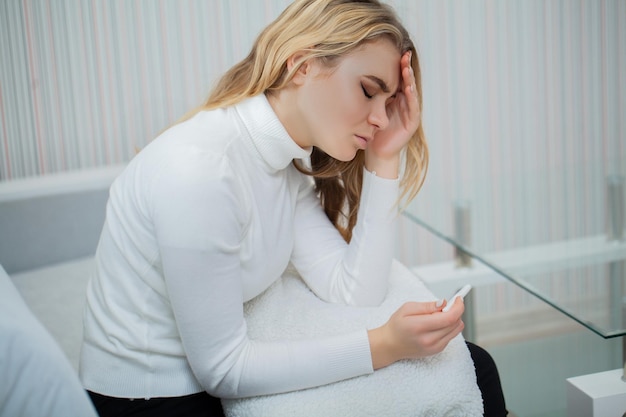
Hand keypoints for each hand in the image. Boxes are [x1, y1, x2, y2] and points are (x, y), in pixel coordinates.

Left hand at [365, 51, 420, 176]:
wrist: (376, 152)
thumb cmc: (370, 130)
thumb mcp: (367, 108)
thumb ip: (366, 95)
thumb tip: (349, 76)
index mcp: (394, 97)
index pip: (397, 77)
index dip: (397, 65)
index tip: (395, 51)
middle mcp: (403, 102)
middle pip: (406, 81)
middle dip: (405, 67)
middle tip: (404, 54)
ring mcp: (409, 111)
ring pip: (411, 91)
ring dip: (409, 79)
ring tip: (406, 67)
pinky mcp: (412, 122)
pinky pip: (413, 107)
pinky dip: (411, 96)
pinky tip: (408, 87)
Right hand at [368, 298, 464, 369]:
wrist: (390, 345)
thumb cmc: (397, 325)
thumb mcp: (407, 308)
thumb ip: (427, 306)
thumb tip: (444, 303)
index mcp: (420, 326)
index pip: (449, 318)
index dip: (458, 307)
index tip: (458, 298)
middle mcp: (429, 339)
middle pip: (455, 323)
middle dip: (455, 310)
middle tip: (445, 305)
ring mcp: (435, 347)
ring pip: (456, 330)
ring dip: (453, 319)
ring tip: (438, 315)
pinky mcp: (437, 350)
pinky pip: (451, 336)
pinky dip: (449, 327)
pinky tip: (437, 324)